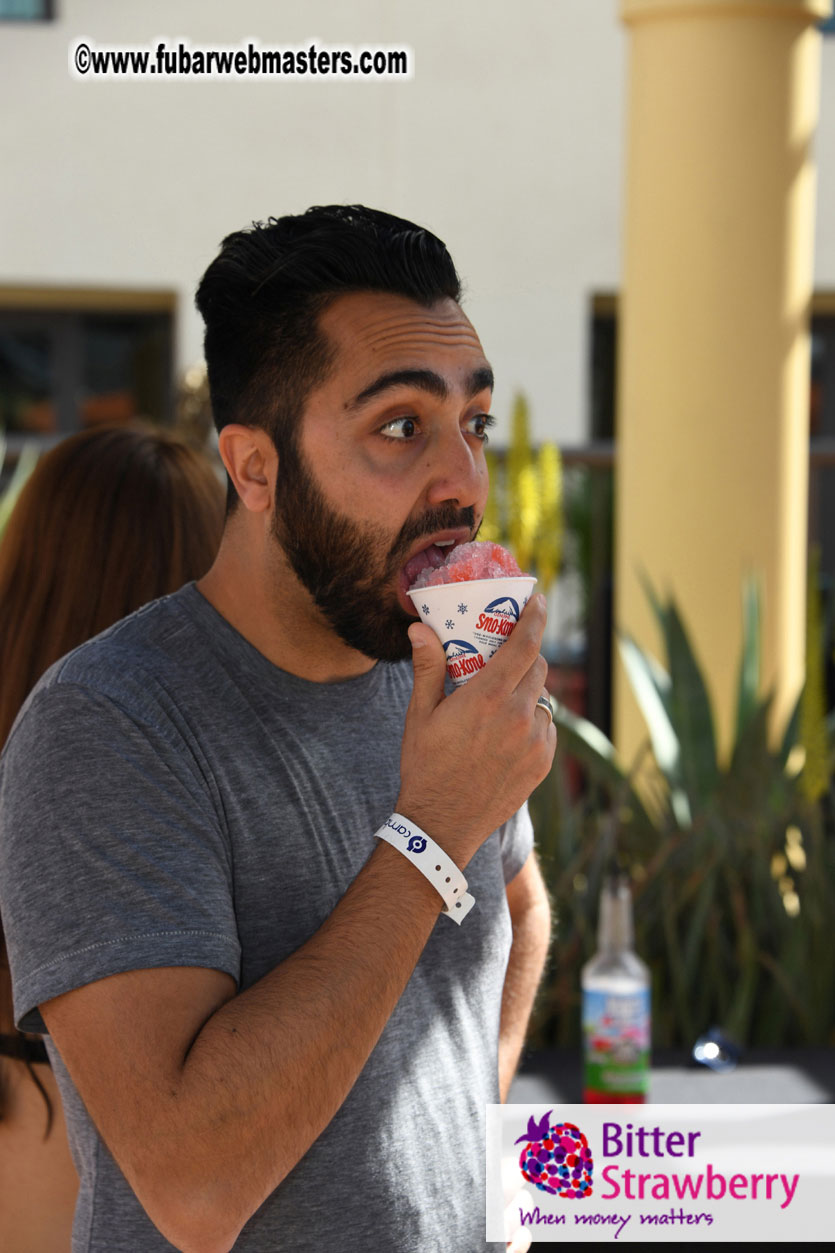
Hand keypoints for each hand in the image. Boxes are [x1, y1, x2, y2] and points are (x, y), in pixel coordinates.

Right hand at [396, 594, 555, 867]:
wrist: (441, 825)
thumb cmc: (425, 766)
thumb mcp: (420, 715)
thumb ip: (428, 668)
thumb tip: (419, 628)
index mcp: (488, 697)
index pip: (525, 644)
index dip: (535, 617)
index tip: (537, 601)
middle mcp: (518, 716)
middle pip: (537, 667)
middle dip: (525, 654)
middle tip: (506, 654)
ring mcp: (534, 742)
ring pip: (542, 700)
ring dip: (526, 692)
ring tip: (501, 702)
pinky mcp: (542, 763)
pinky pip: (545, 729)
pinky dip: (531, 723)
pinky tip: (507, 733)